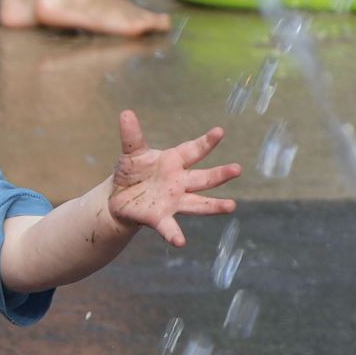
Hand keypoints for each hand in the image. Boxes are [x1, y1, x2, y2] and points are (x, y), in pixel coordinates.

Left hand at [106, 111, 239, 248]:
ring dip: (214, 205)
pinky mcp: (161, 217)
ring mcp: (173, 201)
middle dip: (220, 174)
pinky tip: (180, 242)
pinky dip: (174, 234)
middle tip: (237, 169)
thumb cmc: (132, 172)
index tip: (219, 132)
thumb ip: (132, 135)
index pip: (193, 150)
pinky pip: (169, 227)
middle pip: (203, 178)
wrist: (118, 198)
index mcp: (174, 162)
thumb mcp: (131, 153)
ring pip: (198, 203)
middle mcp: (179, 182)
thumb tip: (125, 112)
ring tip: (231, 206)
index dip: (206, 142)